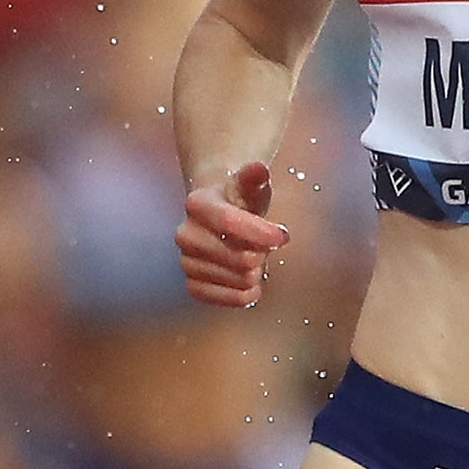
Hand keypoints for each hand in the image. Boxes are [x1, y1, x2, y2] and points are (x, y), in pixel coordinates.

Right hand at [179, 160, 287, 308]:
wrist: (222, 221)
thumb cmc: (241, 202)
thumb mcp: (251, 187)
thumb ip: (254, 178)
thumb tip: (258, 168)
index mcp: (197, 204)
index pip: (230, 222)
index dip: (262, 232)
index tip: (283, 235)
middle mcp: (185, 234)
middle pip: (242, 258)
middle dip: (261, 253)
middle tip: (260, 244)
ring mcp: (186, 262)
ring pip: (241, 280)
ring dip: (256, 272)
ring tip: (250, 256)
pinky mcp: (193, 286)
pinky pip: (230, 299)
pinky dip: (247, 293)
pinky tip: (249, 280)